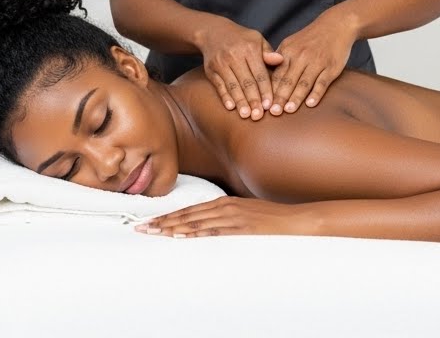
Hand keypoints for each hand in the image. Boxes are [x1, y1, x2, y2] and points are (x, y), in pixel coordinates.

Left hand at [135, 197, 316, 237]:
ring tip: (154, 233)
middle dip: (162, 222)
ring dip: (172, 228)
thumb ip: (225, 219)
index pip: (188, 211)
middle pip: (186, 216)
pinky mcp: (242, 227)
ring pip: (195, 223)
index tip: (149, 223)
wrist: (298, 220)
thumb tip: (206, 227)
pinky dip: (196, 233)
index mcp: (222, 203)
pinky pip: (215, 231)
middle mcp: (223, 207)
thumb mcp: (244, 215)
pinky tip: (181, 236)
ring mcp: (233, 217)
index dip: (167, 217)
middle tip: (141, 229)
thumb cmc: (271, 220)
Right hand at [195, 19, 284, 119]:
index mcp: (250, 49)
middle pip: (246, 82)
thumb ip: (268, 53)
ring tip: (246, 115)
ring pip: (232, 86)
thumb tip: (280, 60)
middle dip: (253, 100)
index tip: (271, 105)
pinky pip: (219, 85)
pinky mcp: (210, 70)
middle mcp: (234, 56)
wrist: (212, 32)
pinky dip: (225, 96)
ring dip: (240, 102)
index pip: (260, 74)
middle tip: (259, 116)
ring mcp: (221, 63)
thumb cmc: (241, 39)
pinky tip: (231, 107)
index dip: (266, 91)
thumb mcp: (257, 40)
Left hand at [268, 14, 356, 114]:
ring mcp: (317, 62)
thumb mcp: (291, 43)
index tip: (262, 103)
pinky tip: (310, 104)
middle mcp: (301, 57)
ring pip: (304, 83)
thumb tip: (265, 76)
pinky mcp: (331, 67)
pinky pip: (322, 82)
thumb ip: (279, 59)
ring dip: (296, 98)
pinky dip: (316, 93)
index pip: (276, 74)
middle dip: (279, 97)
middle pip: (288, 80)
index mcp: (288, 52)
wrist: (336, 25)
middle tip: (273, 112)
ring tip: (288, 111)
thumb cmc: (310, 38)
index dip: (269, 90)